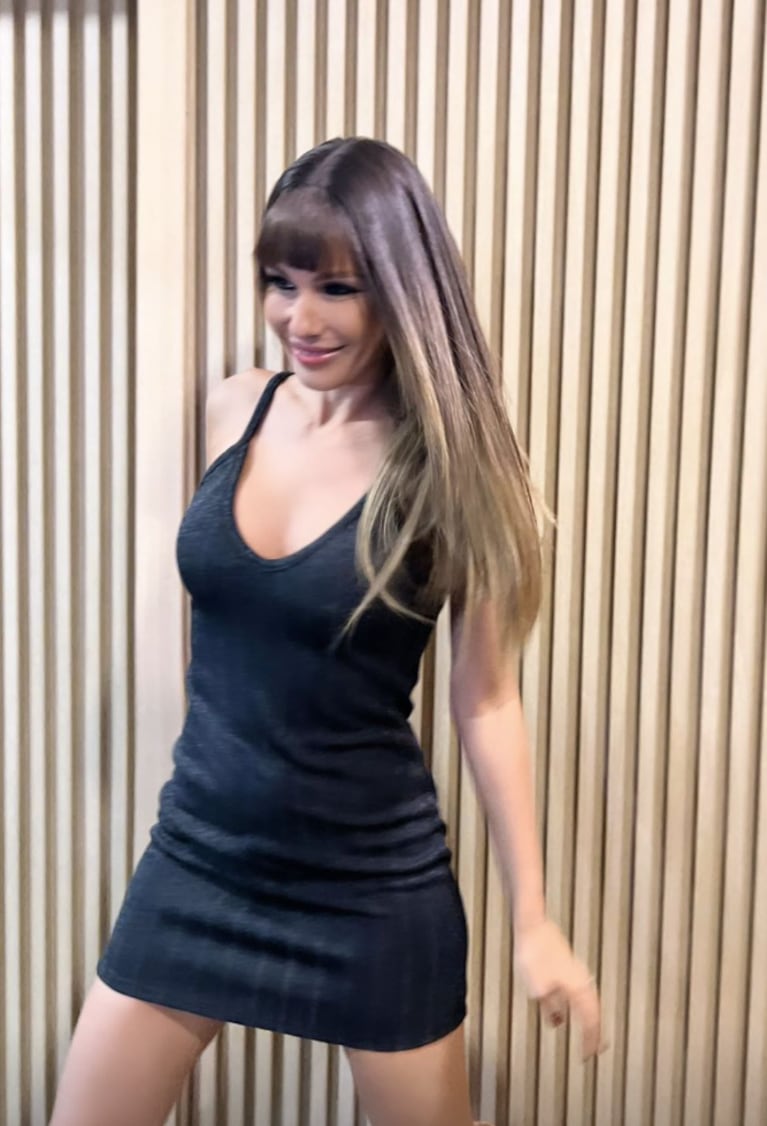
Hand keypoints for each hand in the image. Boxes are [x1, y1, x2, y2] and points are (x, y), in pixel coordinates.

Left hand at [513, 918, 604, 1060]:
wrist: (532, 924)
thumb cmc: (533, 954)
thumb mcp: (538, 988)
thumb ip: (549, 1007)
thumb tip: (556, 1019)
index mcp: (578, 988)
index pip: (591, 1021)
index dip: (590, 1040)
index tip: (589, 1054)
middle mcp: (581, 979)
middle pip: (593, 1010)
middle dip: (594, 1031)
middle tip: (596, 1047)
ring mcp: (575, 969)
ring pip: (587, 999)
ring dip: (587, 1016)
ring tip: (587, 1031)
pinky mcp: (566, 962)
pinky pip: (577, 989)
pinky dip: (578, 1003)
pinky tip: (566, 1006)